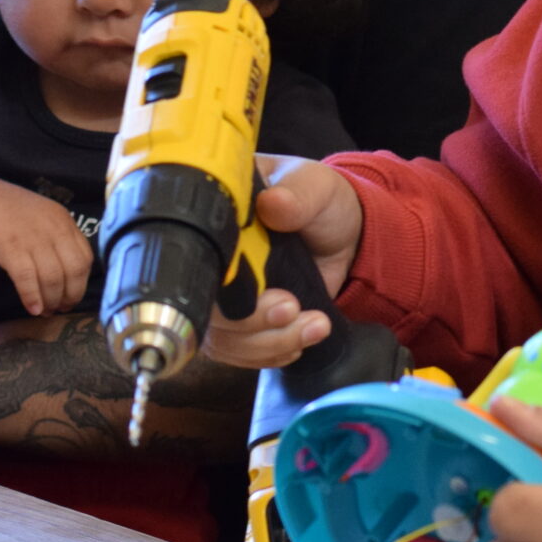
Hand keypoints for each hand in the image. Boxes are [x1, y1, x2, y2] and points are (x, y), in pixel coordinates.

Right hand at [0, 180, 95, 316]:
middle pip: (74, 270)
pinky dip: (32, 297)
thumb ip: (58, 241)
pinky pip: (27, 278)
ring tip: (45, 311)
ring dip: (51, 300)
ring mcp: (32, 238)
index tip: (73, 297)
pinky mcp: (10, 247)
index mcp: (64, 222)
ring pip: (52, 277)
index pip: (85, 257)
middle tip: (61, 308)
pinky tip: (32, 308)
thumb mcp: (43, 220)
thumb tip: (68, 278)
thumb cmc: (9, 215)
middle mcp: (53, 229)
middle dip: (70, 295)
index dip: (82, 283)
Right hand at [202, 156, 361, 368]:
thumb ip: (295, 195)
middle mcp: (210, 261)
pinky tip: (301, 341)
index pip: (194, 259)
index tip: (258, 291)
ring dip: (270, 342)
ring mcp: (224, 296)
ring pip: (223, 339)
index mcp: (215, 220)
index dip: (219, 286)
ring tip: (315, 325)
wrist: (347, 235)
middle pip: (204, 309)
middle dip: (251, 321)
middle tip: (291, 308)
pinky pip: (241, 352)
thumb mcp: (314, 188)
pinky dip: (272, 353)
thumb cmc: (321, 202)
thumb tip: (272, 202)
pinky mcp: (243, 322)